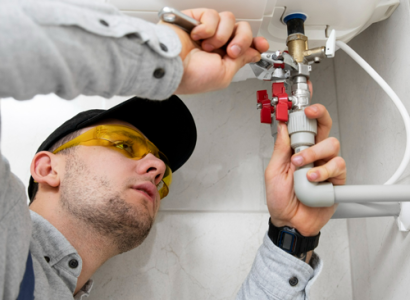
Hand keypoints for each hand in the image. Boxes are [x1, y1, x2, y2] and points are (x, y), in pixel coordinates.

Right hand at [160, 8, 268, 94]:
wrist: (171, 66)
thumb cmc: (191, 76)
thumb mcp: (224, 74)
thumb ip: (240, 61)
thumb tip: (253, 53)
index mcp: (223, 58)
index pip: (244, 44)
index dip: (255, 43)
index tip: (261, 45)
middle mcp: (216, 43)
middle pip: (241, 29)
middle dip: (241, 40)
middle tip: (231, 51)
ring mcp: (206, 30)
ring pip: (229, 20)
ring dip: (221, 35)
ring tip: (208, 46)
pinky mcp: (195, 19)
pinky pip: (212, 15)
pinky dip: (207, 27)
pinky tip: (197, 36)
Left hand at [265, 104, 345, 236]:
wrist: (289, 222)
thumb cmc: (280, 199)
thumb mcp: (273, 171)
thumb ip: (280, 149)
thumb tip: (282, 126)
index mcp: (297, 150)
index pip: (306, 126)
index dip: (308, 113)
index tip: (303, 106)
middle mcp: (314, 154)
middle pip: (325, 127)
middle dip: (320, 117)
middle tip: (310, 115)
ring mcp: (326, 165)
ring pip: (332, 145)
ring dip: (314, 153)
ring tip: (301, 167)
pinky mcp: (336, 179)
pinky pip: (337, 166)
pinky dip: (323, 171)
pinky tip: (313, 179)